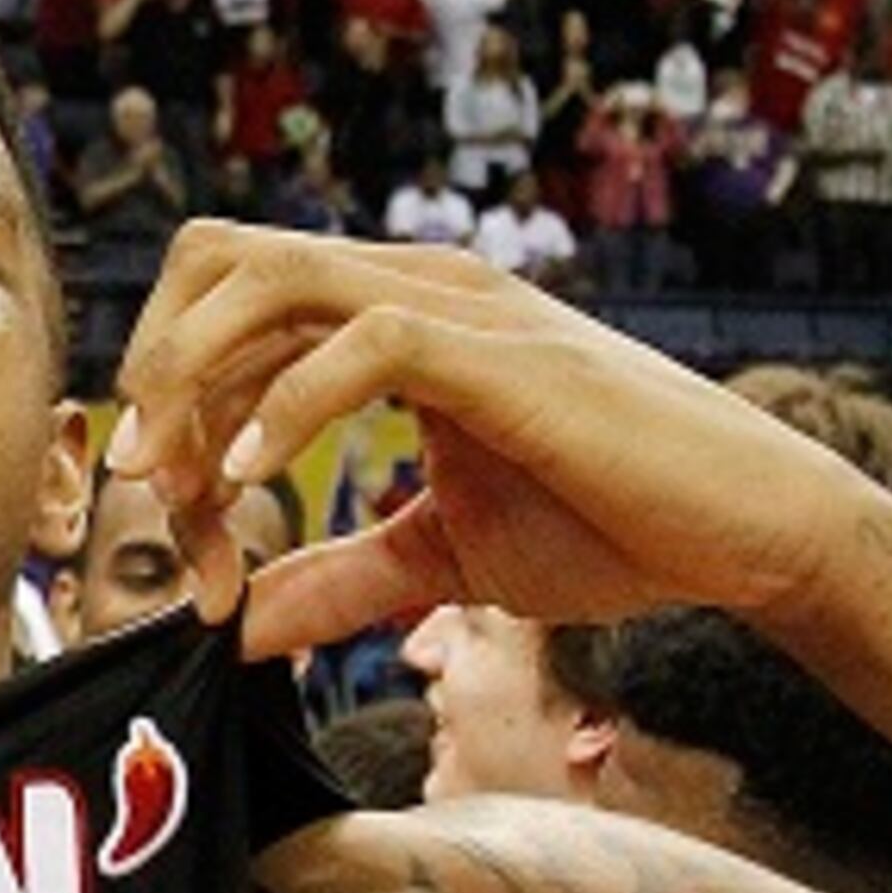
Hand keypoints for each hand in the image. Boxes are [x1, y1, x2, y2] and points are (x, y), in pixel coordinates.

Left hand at [112, 225, 881, 659]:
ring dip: (198, 378)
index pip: (228, 301)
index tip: (173, 522)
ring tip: (186, 484)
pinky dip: (286, 408)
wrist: (743, 530)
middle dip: (157, 366)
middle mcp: (413, 283)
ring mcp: (458, 307)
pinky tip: (259, 484)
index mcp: (390, 314)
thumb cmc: (611, 526)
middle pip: (222, 262)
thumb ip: (333, 580)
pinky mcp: (499, 353)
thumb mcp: (439, 559)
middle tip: (149, 484)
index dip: (172, 400)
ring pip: (270, 279)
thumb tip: (233, 630)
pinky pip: (361, 342)